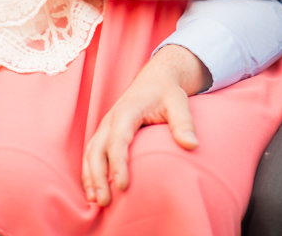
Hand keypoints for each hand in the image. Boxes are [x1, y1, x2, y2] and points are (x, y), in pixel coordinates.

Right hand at [82, 45, 210, 206]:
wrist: (155, 78)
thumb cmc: (166, 92)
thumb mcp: (178, 102)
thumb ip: (184, 122)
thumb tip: (192, 145)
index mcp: (127, 111)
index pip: (118, 140)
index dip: (118, 164)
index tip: (122, 186)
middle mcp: (111, 119)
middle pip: (97, 150)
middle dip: (98, 176)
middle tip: (105, 202)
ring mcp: (105, 126)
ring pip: (90, 153)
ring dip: (90, 178)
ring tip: (97, 201)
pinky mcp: (104, 133)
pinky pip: (91, 154)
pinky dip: (89, 172)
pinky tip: (94, 191)